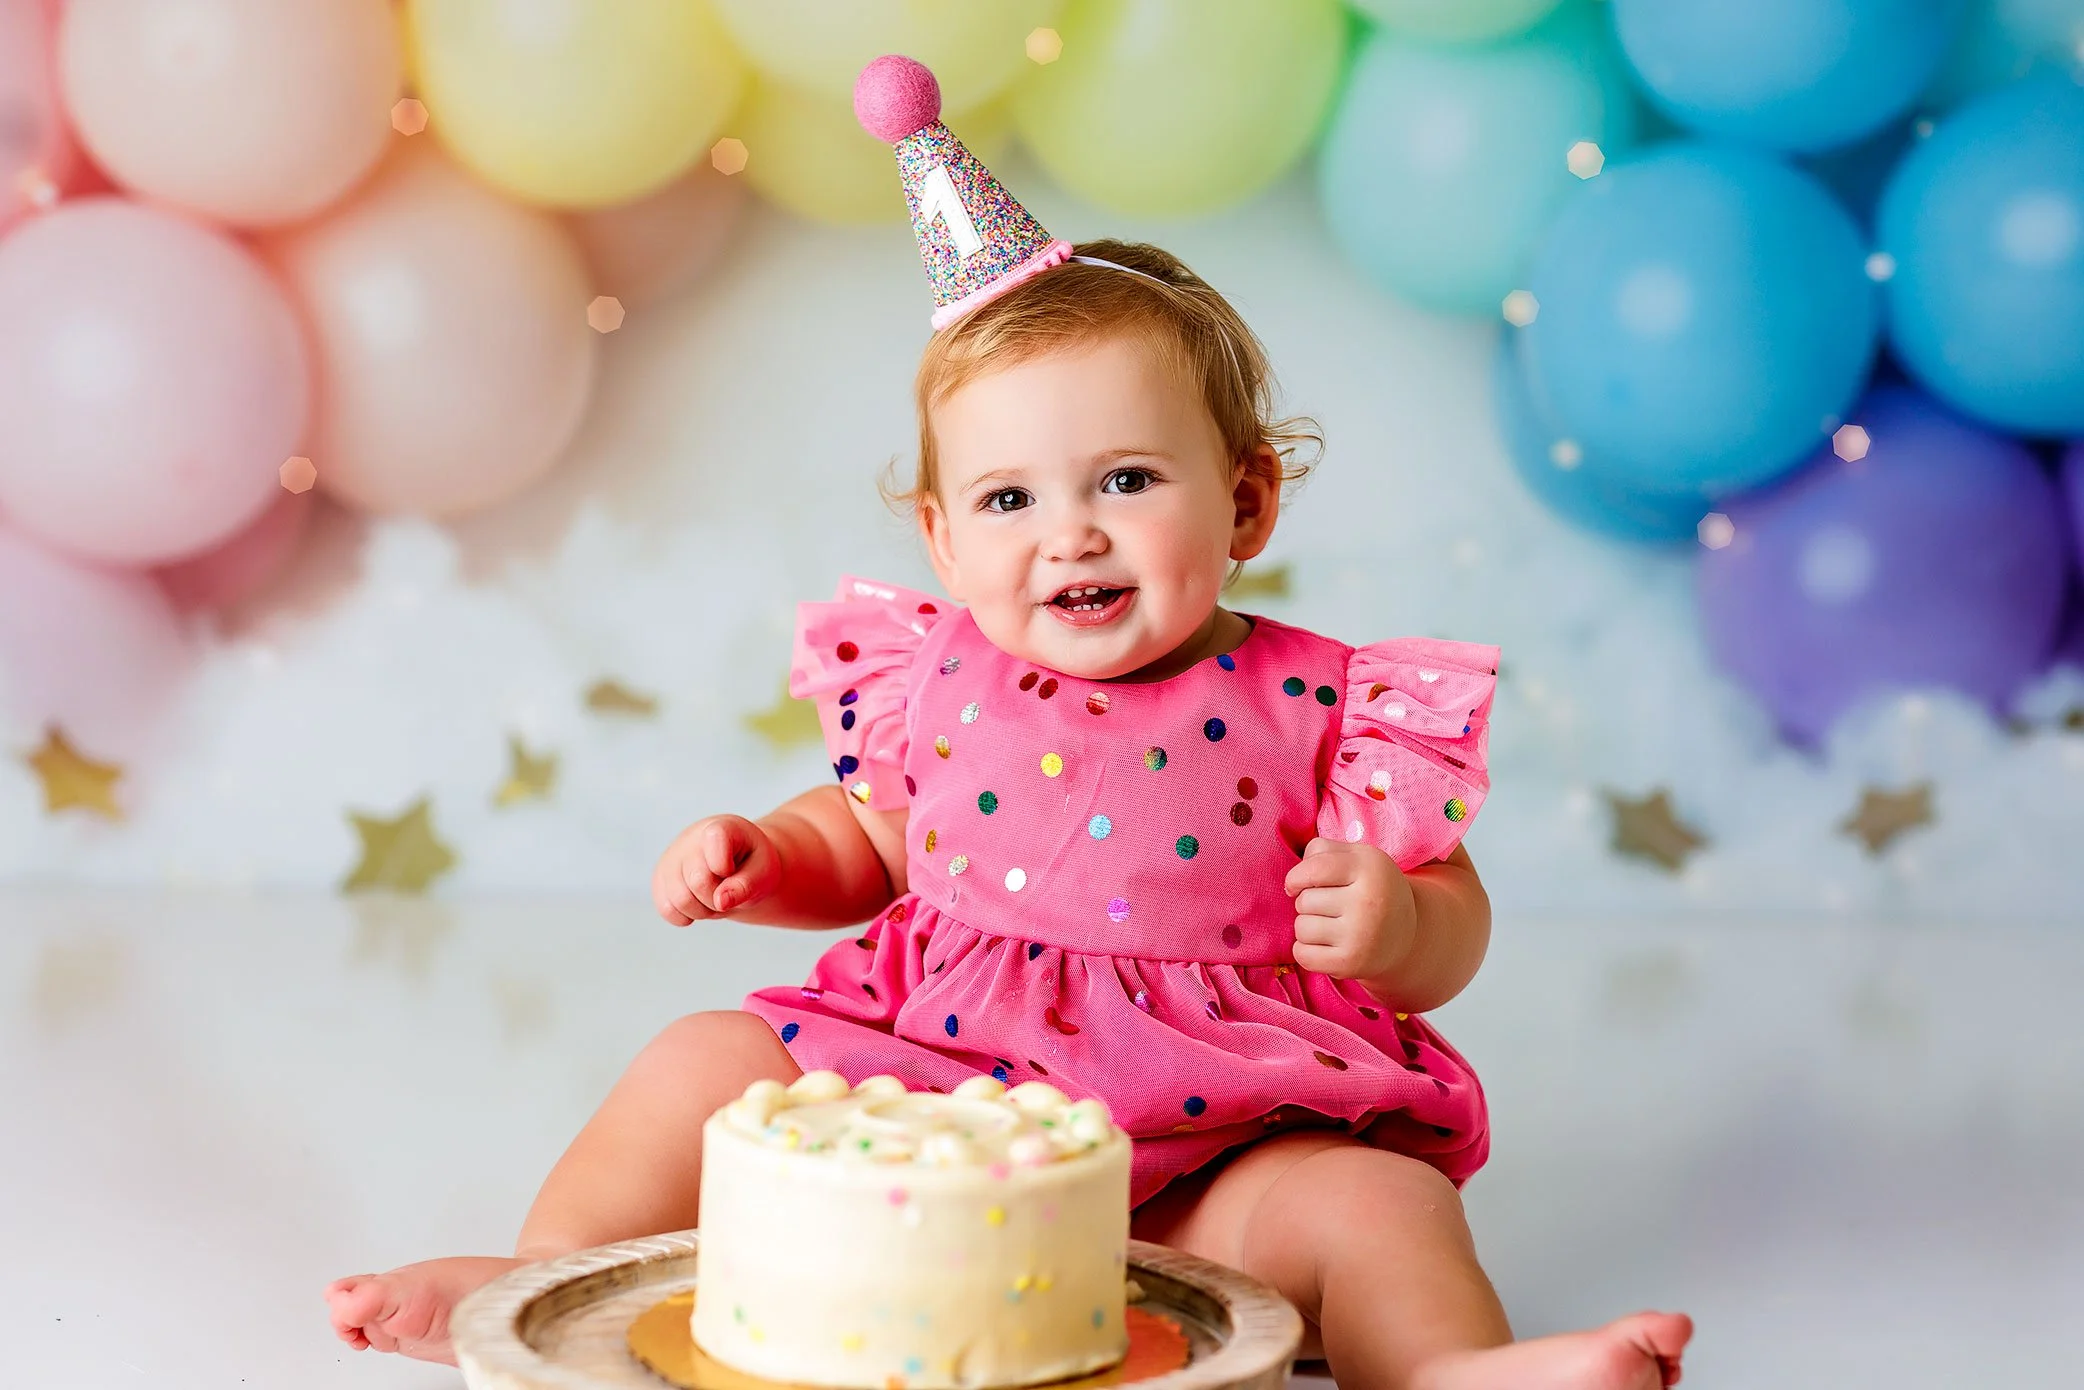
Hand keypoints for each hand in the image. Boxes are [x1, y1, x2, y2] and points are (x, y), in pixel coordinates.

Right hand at [652, 815, 780, 924]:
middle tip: (730, 891)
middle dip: (719, 898)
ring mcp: (671, 858)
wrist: (737, 863)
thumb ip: (747, 884)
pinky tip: (700, 904)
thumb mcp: (764, 872)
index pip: (714, 843)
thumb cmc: (752, 864)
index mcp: (720, 827)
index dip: (725, 867)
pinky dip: (686, 916)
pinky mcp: (660, 879)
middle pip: (698, 883)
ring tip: (716, 897)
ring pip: (680, 900)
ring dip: (704, 911)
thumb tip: (720, 901)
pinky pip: (667, 909)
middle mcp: (689, 838)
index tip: (733, 868)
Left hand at [1285, 838, 1415, 984]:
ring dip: (1307, 927)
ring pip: (1301, 928)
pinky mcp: (1351, 963)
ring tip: (1331, 926)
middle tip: (1332, 908)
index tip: (1298, 884)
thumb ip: (1322, 851)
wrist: (1407, 937)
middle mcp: (1368, 901)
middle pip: (1304, 900)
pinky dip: (1306, 951)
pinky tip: (1326, 946)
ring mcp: (1361, 935)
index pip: (1314, 869)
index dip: (1296, 877)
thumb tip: (1293, 881)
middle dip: (1308, 903)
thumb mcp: (1358, 858)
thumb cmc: (1371, 890)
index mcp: (1370, 868)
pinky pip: (1302, 954)